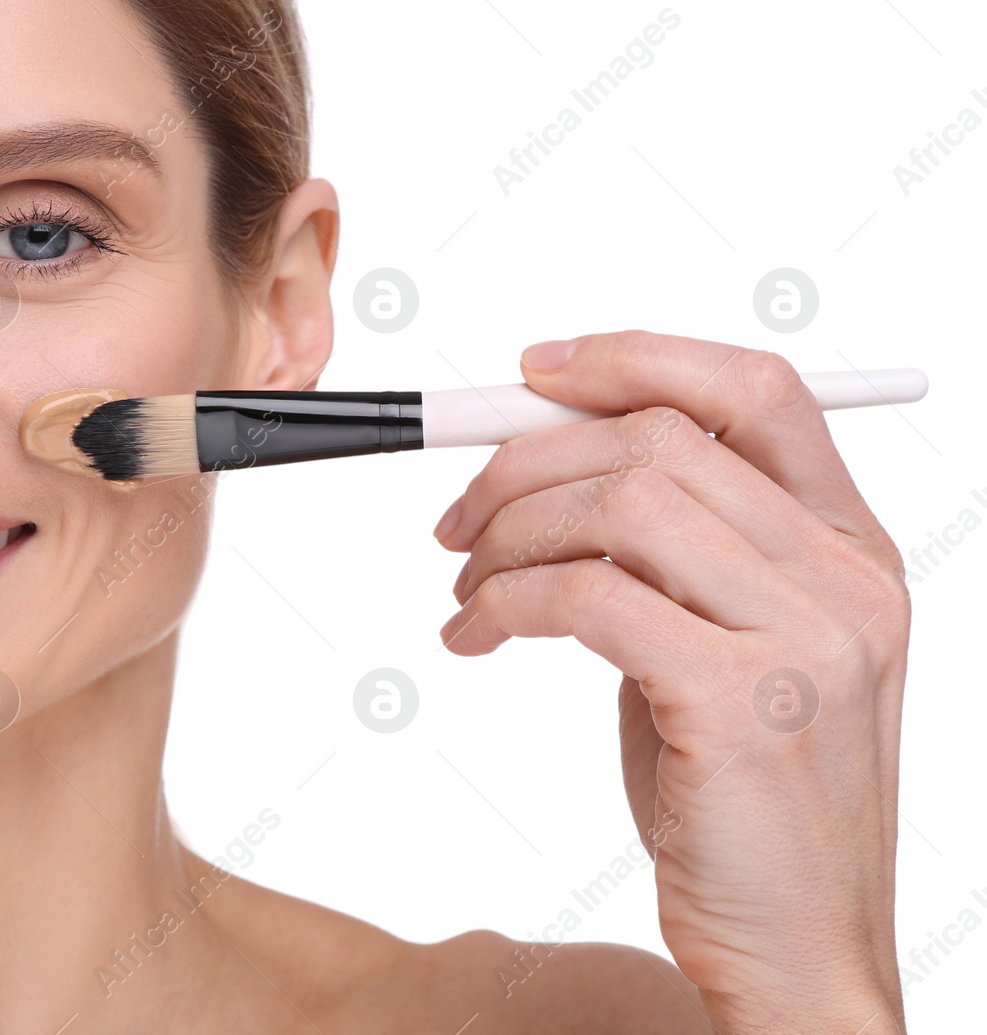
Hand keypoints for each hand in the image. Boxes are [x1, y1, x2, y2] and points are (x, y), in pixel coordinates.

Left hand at [432, 330, 909, 1032]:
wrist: (795, 949)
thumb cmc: (741, 800)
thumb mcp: (720, 648)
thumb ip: (667, 556)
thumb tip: (545, 470)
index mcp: (851, 546)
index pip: (755, 388)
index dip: (634, 357)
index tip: (531, 374)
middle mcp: (846, 577)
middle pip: (659, 437)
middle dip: (524, 460)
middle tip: (456, 519)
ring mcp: (806, 638)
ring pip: (618, 504)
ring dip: (506, 533)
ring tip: (464, 587)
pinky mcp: (741, 702)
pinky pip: (586, 597)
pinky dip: (504, 603)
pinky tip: (473, 639)